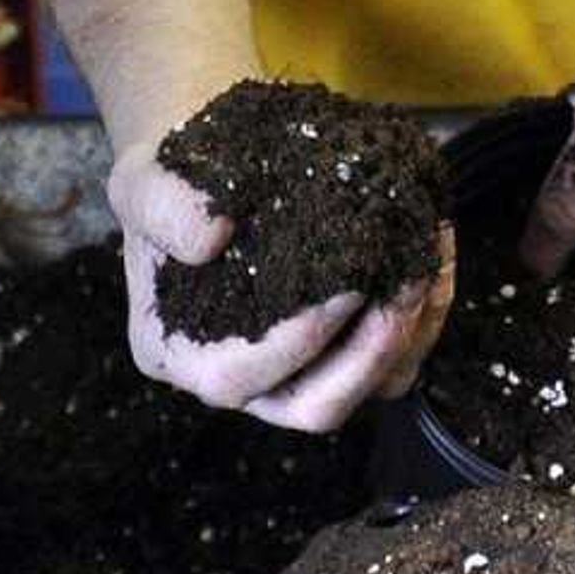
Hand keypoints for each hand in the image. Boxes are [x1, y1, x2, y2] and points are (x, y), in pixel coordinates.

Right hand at [109, 127, 456, 434]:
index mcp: (179, 355)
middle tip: (404, 287)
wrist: (215, 167)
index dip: (295, 341)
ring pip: (373, 387)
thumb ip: (161, 205)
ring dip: (411, 334)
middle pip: (316, 406)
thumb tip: (208, 235)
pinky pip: (402, 354)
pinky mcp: (349, 349)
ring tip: (426, 265)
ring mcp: (302, 372)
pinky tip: (432, 250)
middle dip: (370, 355)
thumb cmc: (176, 184)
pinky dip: (428, 311)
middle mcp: (243, 382)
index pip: (238, 377)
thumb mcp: (142, 180)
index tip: (343, 286)